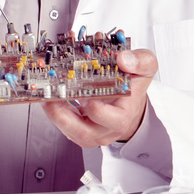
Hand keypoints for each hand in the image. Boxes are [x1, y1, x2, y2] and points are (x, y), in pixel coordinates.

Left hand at [43, 49, 157, 146]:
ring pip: (71, 133)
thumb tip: (123, 59)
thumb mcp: (147, 66)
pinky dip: (57, 116)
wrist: (132, 101)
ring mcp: (95, 134)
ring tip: (47, 98)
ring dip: (56, 116)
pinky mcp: (83, 133)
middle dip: (64, 116)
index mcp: (125, 115)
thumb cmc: (136, 85)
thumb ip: (140, 60)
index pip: (111, 119)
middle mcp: (109, 129)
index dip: (97, 109)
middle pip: (84, 132)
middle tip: (52, 99)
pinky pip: (66, 129)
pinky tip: (52, 101)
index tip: (87, 97)